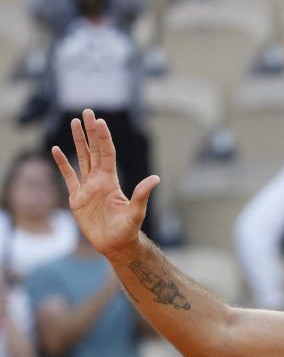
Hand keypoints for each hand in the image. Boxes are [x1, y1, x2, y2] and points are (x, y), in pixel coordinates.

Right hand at [51, 109, 159, 257]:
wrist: (115, 245)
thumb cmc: (128, 230)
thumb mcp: (136, 212)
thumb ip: (141, 195)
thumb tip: (155, 178)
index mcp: (111, 181)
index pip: (106, 153)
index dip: (103, 137)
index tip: (99, 121)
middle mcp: (99, 180)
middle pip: (94, 150)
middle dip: (90, 131)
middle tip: (87, 112)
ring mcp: (87, 188)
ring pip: (81, 158)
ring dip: (77, 141)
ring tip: (73, 122)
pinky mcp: (76, 198)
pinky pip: (68, 176)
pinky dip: (62, 163)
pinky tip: (55, 149)